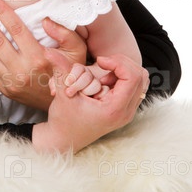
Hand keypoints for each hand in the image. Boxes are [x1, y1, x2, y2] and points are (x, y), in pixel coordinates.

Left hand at [0, 0, 86, 110]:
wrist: (63, 106)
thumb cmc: (68, 75)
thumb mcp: (76, 53)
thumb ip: (65, 34)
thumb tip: (45, 20)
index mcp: (39, 57)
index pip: (16, 29)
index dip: (3, 12)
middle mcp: (23, 69)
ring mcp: (12, 80)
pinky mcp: (5, 88)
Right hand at [33, 49, 149, 153]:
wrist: (65, 139)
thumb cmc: (64, 120)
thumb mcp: (63, 94)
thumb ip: (61, 71)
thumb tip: (49, 51)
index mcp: (115, 109)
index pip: (132, 76)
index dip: (117, 62)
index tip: (99, 60)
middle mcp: (126, 112)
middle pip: (141, 75)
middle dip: (122, 63)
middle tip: (102, 65)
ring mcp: (127, 112)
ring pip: (141, 80)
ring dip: (124, 70)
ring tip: (104, 74)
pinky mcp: (124, 110)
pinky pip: (135, 87)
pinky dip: (122, 77)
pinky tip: (104, 81)